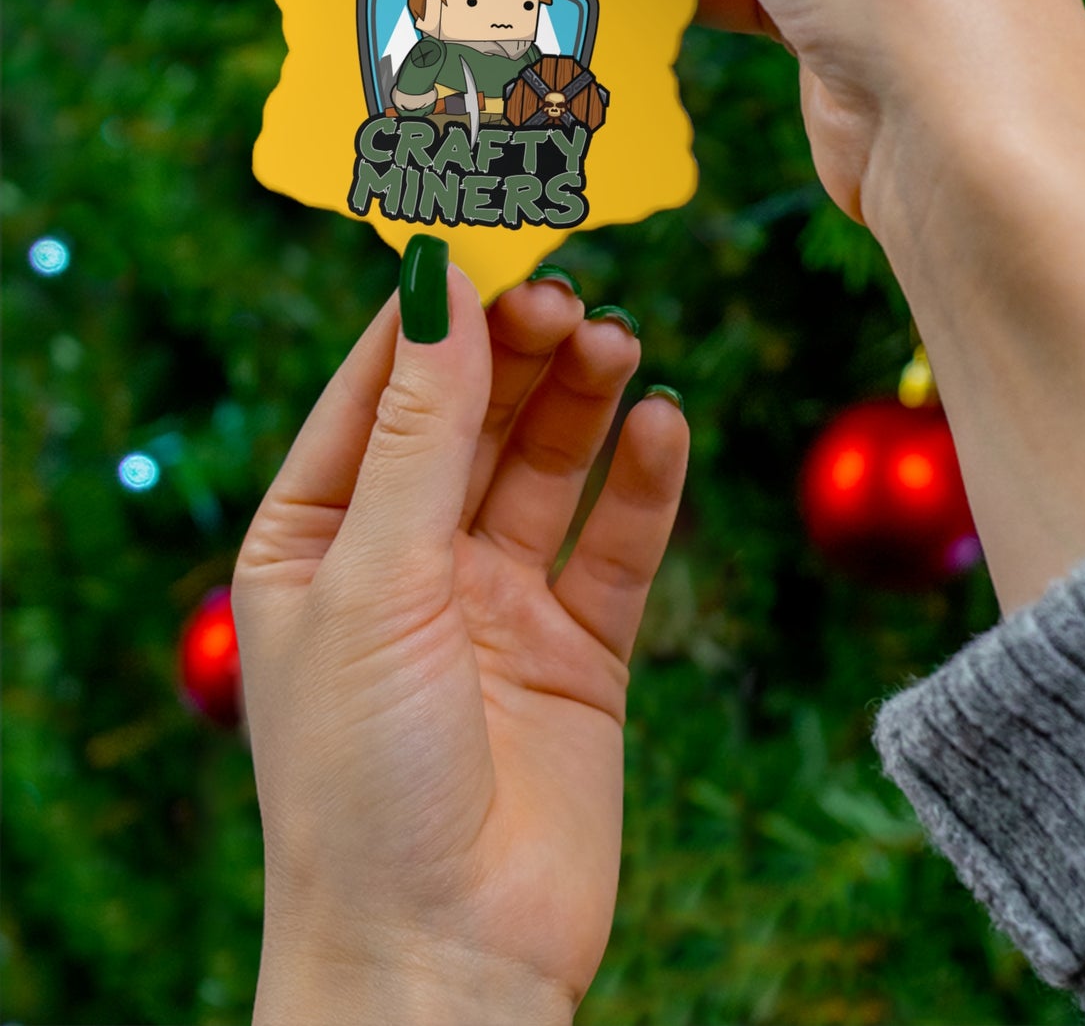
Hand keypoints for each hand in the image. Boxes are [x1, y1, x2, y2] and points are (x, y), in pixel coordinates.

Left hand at [232, 263, 686, 1021]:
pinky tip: (664, 425)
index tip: (490, 231)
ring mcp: (497, 602)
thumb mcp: (377, 581)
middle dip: (519, 349)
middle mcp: (408, 560)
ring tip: (620, 342)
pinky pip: (617, 543)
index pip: (379, 390)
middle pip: (473, 416)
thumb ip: (420, 431)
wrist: (446, 960)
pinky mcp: (580, 648)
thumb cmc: (364, 779)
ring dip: (583, 400)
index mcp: (319, 539)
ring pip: (549, 466)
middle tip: (571, 290)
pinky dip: (644, 482)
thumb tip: (441, 283)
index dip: (434, 311)